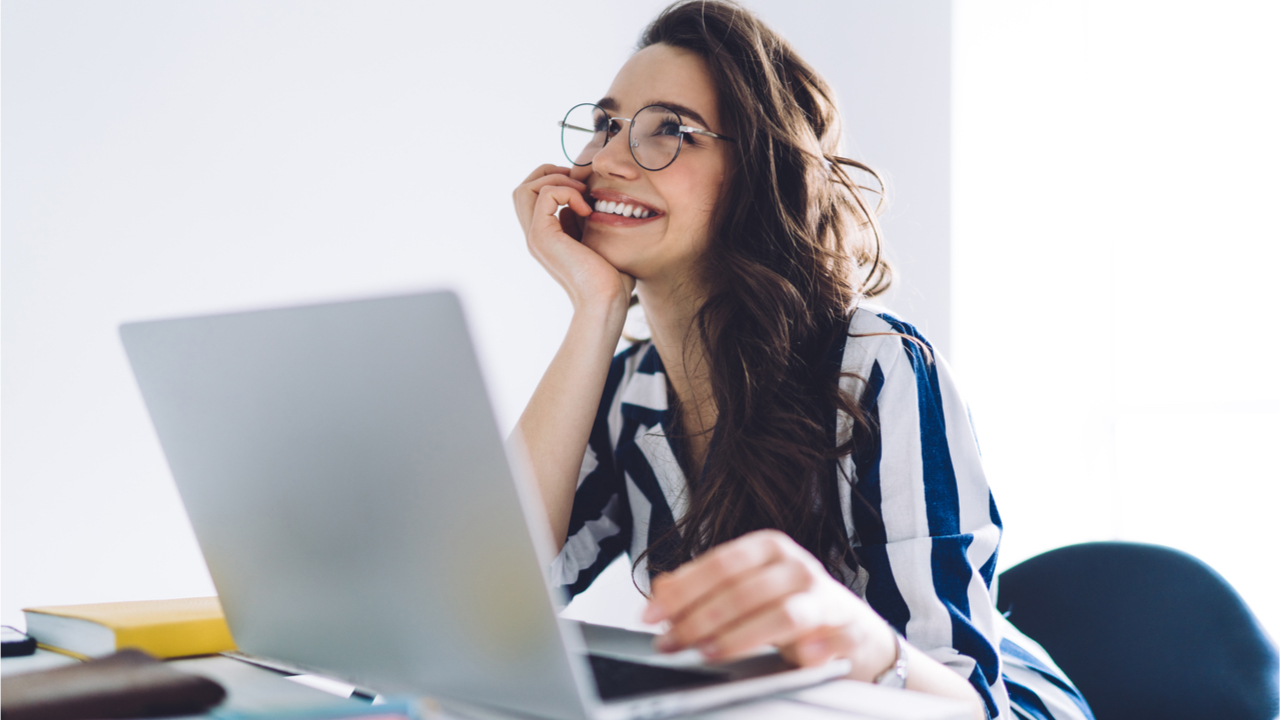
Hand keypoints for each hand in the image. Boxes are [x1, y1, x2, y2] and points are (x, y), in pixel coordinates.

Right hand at [512, 164, 634, 313]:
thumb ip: (583, 218)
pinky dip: (568, 192)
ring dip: (557, 180)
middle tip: (579, 184)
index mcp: (545, 236)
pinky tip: (587, 210)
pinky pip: (546, 194)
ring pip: (525, 188)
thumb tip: (587, 194)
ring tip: (582, 194)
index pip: (534, 195)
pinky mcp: (542, 236)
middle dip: (551, 174)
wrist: (605, 301)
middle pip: (523, 188)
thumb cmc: (609, 277)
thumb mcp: (595, 238)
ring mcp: (535, 236)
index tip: (583, 189)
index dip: (556, 181)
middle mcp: (535, 235)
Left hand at [642, 530, 899, 681]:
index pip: (719, 564)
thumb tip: (660, 589)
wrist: (848, 624)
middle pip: (742, 591)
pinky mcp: (849, 628)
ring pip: (782, 614)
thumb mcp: (744, 587)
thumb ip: (702, 586)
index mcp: (768, 547)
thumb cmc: (789, 602)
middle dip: (699, 620)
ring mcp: (825, 597)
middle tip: (672, 642)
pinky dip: (818, 648)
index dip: (682, 590)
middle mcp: (796, 566)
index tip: (651, 614)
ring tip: (709, 653)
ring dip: (741, 637)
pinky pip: (836, 639)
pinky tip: (801, 656)